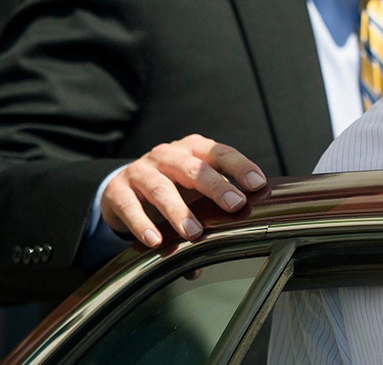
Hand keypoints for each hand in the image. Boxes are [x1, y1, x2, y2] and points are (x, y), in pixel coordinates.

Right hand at [100, 134, 266, 247]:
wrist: (125, 185)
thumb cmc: (174, 185)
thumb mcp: (197, 188)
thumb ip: (218, 206)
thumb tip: (239, 238)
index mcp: (194, 149)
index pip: (221, 153)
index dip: (241, 166)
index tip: (258, 184)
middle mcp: (168, 154)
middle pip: (194, 168)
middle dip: (216, 186)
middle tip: (235, 205)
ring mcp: (141, 169)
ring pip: (161, 188)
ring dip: (179, 212)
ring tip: (194, 233)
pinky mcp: (117, 189)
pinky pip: (129, 205)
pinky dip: (142, 224)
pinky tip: (155, 241)